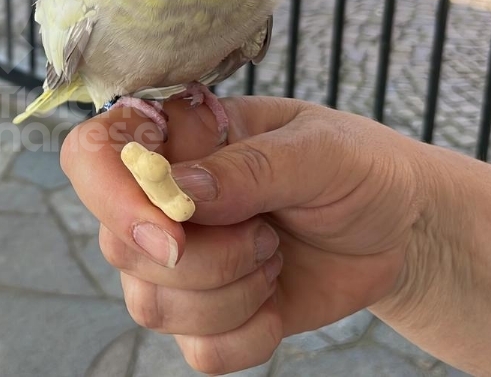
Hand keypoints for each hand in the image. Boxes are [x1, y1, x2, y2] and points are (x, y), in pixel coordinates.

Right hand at [61, 96, 430, 373]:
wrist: (399, 230)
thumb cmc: (357, 168)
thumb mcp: (321, 151)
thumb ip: (250, 166)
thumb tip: (179, 189)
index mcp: (174, 138)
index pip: (92, 156)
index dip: (113, 198)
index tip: (174, 234)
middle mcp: (158, 200)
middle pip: (121, 246)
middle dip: (206, 258)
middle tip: (267, 232)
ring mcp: (176, 262)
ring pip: (150, 306)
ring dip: (231, 294)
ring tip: (274, 257)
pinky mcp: (205, 317)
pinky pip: (196, 352)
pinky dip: (249, 336)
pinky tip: (276, 302)